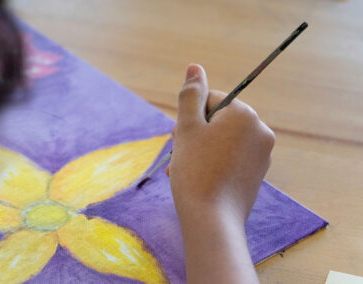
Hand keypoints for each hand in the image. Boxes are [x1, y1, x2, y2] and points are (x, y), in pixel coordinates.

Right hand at [167, 63, 274, 223]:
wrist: (212, 220)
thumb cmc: (195, 169)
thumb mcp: (187, 127)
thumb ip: (191, 94)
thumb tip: (195, 66)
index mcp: (245, 114)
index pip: (212, 100)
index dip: (191, 116)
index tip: (180, 137)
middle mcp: (260, 131)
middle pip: (219, 121)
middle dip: (195, 134)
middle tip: (179, 153)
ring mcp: (262, 155)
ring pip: (223, 141)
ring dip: (200, 149)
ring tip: (182, 168)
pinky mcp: (257, 174)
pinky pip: (232, 158)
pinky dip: (214, 162)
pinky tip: (197, 177)